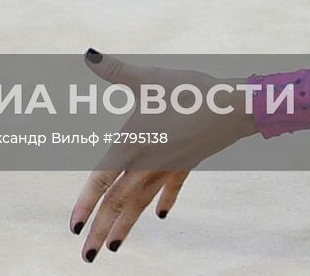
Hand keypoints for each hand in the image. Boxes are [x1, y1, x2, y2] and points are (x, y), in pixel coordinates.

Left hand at [68, 52, 256, 260]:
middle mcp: (149, 162)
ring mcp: (169, 165)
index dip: (86, 204)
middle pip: (120, 202)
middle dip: (101, 229)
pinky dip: (165, 199)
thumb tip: (88, 54)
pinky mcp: (187, 162)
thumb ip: (116, 70)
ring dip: (126, 224)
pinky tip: (162, 215)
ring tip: (113, 246)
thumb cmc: (190, 90)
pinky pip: (171, 186)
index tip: (74, 228)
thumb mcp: (149, 78)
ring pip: (142, 201)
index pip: (103, 180)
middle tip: (86, 257)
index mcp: (134, 144)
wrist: (235, 107)